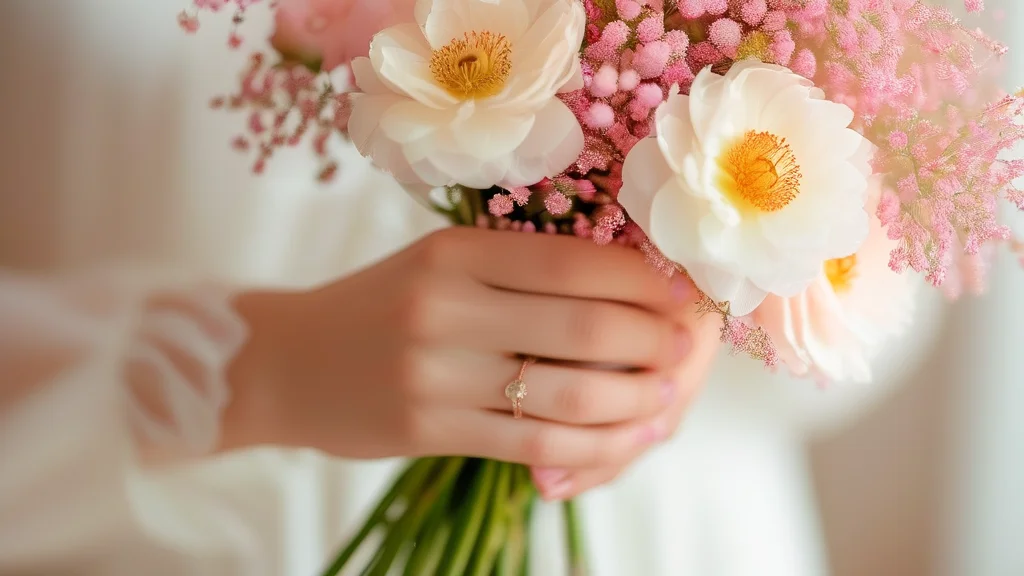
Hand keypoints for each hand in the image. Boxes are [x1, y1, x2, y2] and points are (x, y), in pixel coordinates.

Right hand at [223, 228, 704, 475]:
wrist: (286, 363)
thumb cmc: (380, 305)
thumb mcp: (438, 263)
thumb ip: (517, 268)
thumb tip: (628, 282)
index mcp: (455, 251)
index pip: (575, 260)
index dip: (645, 280)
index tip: (683, 292)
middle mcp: (445, 306)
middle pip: (585, 326)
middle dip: (654, 340)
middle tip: (685, 346)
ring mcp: (435, 373)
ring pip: (569, 394)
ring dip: (635, 398)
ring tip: (664, 395)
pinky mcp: (429, 430)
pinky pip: (536, 444)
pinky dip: (595, 446)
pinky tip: (624, 438)